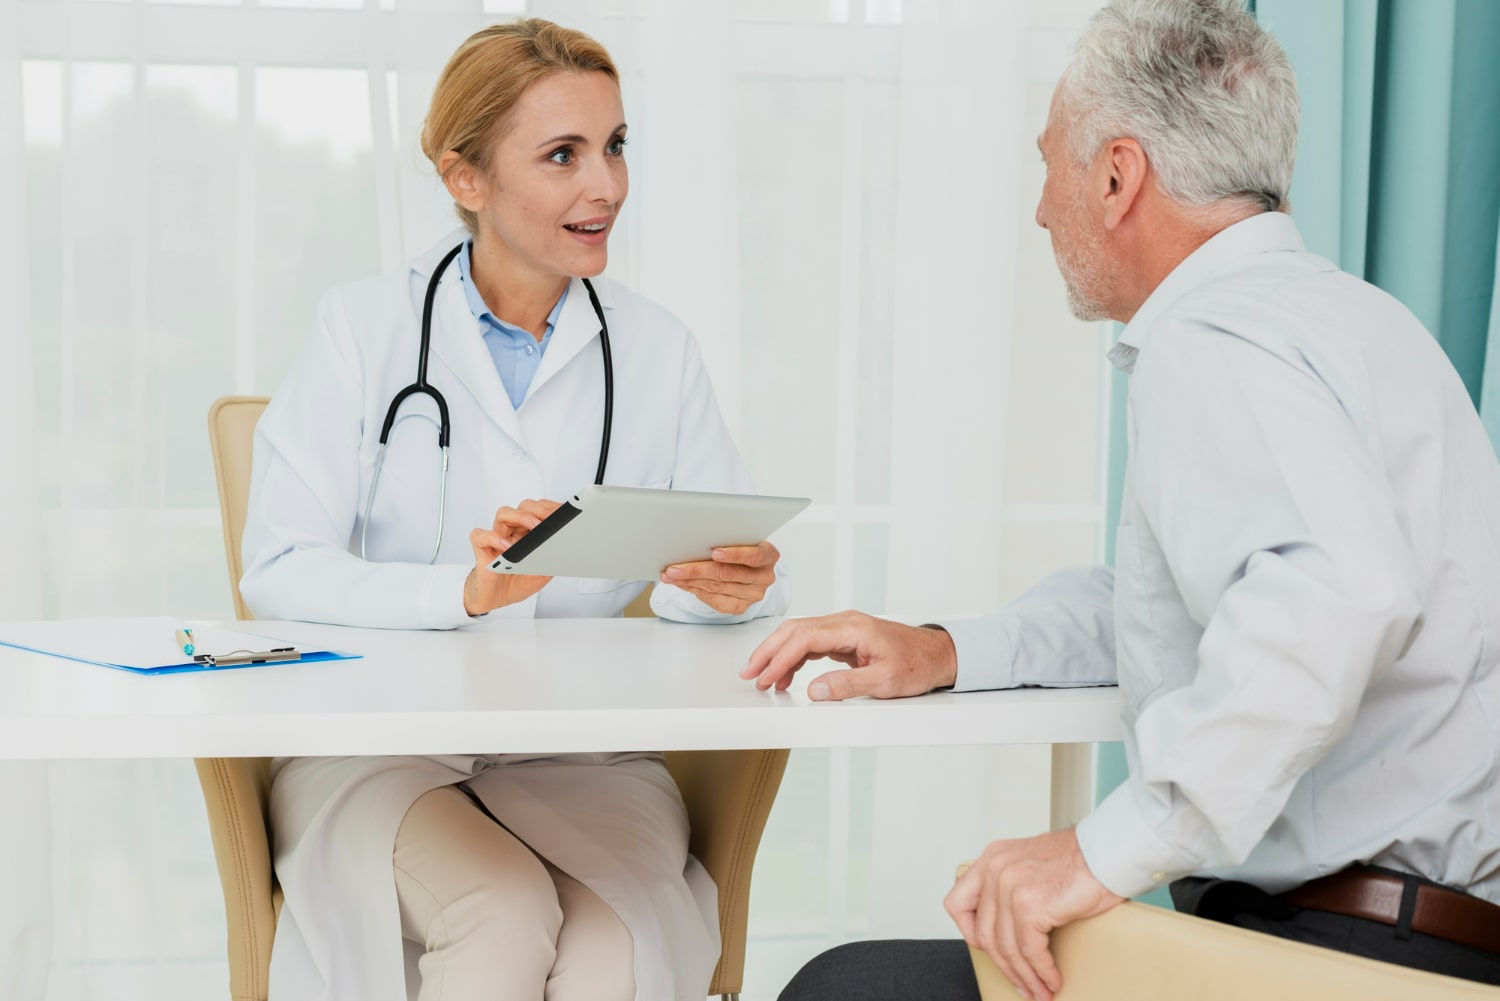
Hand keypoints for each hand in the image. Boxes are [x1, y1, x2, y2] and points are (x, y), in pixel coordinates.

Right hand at [464, 499, 559, 615]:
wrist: (494, 599)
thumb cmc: (515, 583)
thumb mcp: (541, 576)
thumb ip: (550, 564)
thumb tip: (562, 553)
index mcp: (528, 535)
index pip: (539, 512)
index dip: (551, 509)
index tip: (565, 512)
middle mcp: (513, 532)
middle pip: (523, 508)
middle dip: (540, 510)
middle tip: (552, 519)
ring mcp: (497, 538)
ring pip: (504, 514)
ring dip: (521, 516)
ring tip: (534, 526)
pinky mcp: (482, 549)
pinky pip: (481, 536)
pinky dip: (493, 538)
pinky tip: (506, 547)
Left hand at [660, 541, 779, 614]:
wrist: (748, 568)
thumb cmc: (742, 548)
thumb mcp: (739, 539)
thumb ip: (725, 540)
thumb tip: (694, 543)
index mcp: (769, 555)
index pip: (755, 555)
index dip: (735, 554)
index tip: (714, 552)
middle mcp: (764, 576)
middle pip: (728, 574)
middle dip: (697, 570)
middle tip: (675, 568)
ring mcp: (754, 594)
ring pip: (718, 588)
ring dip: (690, 581)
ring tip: (671, 575)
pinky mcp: (742, 607)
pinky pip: (716, 601)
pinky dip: (696, 592)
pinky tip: (683, 584)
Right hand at [740, 611, 957, 699]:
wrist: (938, 655)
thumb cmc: (917, 665)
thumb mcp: (884, 682)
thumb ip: (847, 686)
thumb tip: (813, 691)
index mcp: (853, 628)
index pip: (805, 638)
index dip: (780, 658)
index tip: (765, 678)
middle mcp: (845, 622)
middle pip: (795, 630)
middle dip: (768, 652)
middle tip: (749, 675)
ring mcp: (844, 627)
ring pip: (799, 634)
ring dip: (778, 654)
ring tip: (762, 679)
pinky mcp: (845, 637)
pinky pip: (811, 642)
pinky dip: (794, 657)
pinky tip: (785, 676)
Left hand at [945, 830, 1123, 1000]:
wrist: (1109, 852)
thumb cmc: (1082, 860)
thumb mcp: (1031, 863)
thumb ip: (1012, 886)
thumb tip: (1008, 928)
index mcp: (992, 858)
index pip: (958, 904)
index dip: (970, 934)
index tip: (990, 951)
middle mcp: (995, 869)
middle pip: (984, 934)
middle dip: (1004, 966)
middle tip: (1022, 984)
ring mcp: (1009, 886)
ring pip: (1006, 948)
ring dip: (1025, 976)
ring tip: (1040, 990)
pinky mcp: (1029, 905)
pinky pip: (1029, 951)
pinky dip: (1041, 971)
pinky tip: (1051, 979)